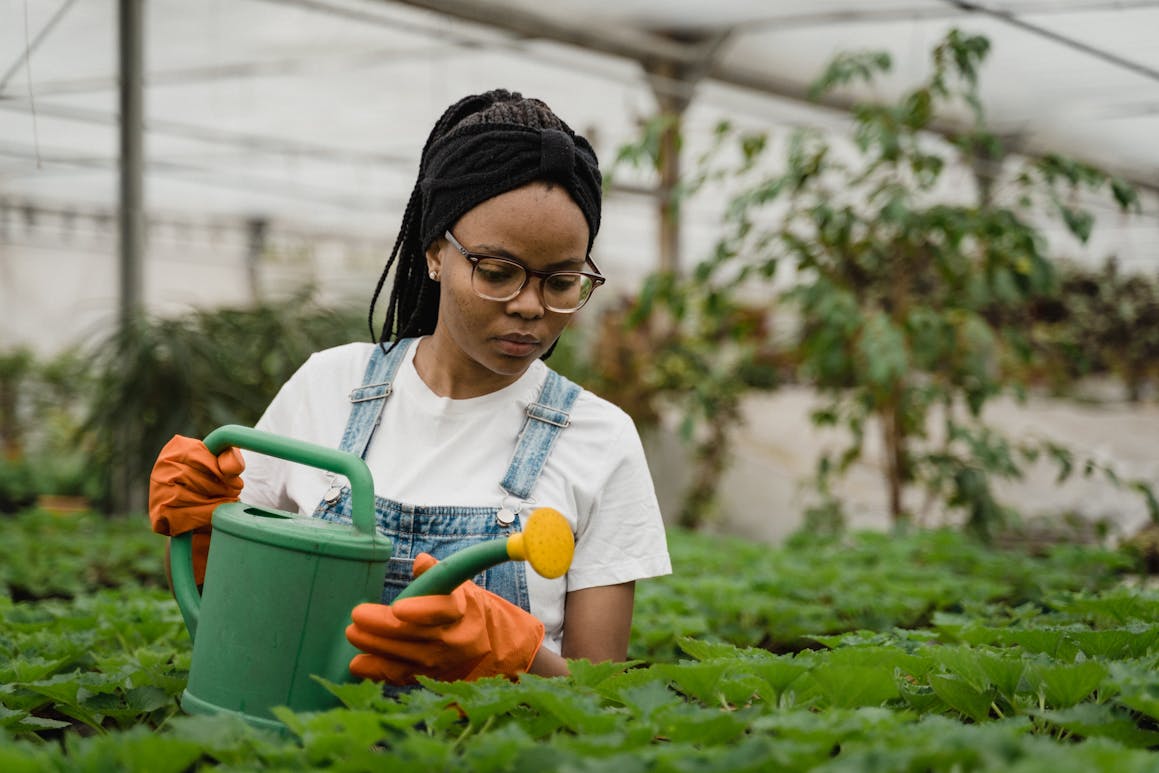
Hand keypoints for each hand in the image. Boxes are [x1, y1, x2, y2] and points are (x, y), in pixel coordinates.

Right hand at [149, 435, 243, 585]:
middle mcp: (161, 468)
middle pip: (193, 477)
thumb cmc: (215, 482)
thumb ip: (231, 458)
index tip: (233, 479)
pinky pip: (185, 517)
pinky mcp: (159, 514)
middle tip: (234, 493)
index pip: (198, 455)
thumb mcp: (226, 464)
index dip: (220, 469)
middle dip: (220, 487)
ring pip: (190, 497)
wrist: (200, 512)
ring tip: (227, 502)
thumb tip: (230, 469)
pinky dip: (204, 517)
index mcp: (176, 449)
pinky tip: (214, 515)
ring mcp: (156, 492)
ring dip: (216, 502)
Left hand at [346, 553, 544, 684]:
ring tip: (353, 633)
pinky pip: (400, 676)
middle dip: (382, 627)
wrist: (488, 647)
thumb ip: (437, 573)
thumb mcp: (459, 586)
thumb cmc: (464, 609)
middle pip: (415, 635)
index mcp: (461, 610)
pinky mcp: (427, 677)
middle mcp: (453, 639)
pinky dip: (377, 671)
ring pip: (404, 657)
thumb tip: (421, 561)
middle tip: (358, 616)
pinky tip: (358, 664)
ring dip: (375, 646)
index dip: (420, 610)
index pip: (442, 610)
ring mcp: (440, 662)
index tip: (398, 607)